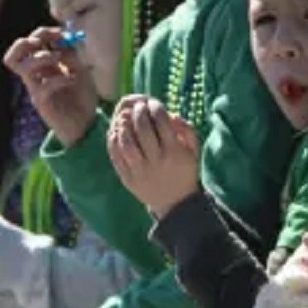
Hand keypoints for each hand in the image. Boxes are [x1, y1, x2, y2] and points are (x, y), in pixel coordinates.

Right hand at [4, 29, 99, 146]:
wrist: (86, 124)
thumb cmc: (83, 97)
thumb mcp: (80, 69)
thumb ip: (71, 54)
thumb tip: (62, 37)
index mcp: (43, 66)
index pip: (30, 44)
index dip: (42, 33)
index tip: (61, 33)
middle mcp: (36, 76)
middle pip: (13, 55)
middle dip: (27, 42)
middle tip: (44, 44)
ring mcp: (36, 89)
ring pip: (22, 67)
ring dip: (42, 57)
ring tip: (59, 60)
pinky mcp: (41, 102)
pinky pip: (44, 85)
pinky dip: (60, 78)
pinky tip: (72, 80)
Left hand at [106, 96, 203, 216]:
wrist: (175, 204)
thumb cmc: (185, 171)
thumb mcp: (194, 151)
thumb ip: (187, 130)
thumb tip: (171, 114)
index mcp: (175, 152)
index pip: (162, 122)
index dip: (155, 107)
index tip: (153, 103)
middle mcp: (157, 161)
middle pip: (143, 129)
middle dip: (139, 111)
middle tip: (139, 106)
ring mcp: (140, 171)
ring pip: (127, 142)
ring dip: (124, 124)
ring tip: (126, 116)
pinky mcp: (127, 179)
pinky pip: (116, 156)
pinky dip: (114, 140)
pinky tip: (117, 130)